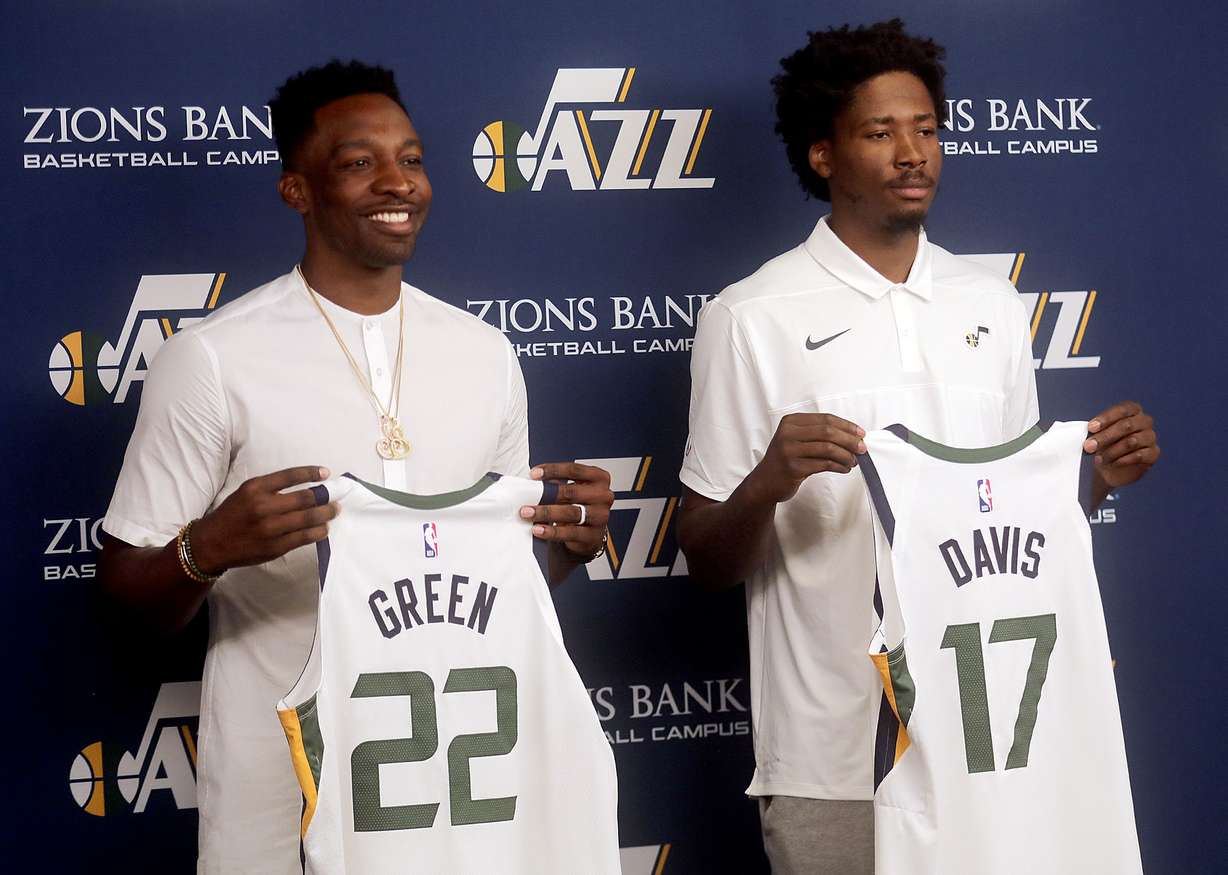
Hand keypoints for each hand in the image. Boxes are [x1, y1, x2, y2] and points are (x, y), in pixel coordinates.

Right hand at [190, 466, 338, 572]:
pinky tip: (323, 528)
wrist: (211, 544)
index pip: (291, 476)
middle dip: (325, 497)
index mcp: (255, 488)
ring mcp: (271, 528)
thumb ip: (271, 487)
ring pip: (309, 519)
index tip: (325, 473)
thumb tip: (305, 485)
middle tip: (335, 497)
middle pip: (306, 499)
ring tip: (334, 511)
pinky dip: (318, 532)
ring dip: (326, 514)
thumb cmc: (232, 515)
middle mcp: (264, 506)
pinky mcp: (275, 547)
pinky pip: (304, 538)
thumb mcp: (246, 492)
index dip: (312, 473)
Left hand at [519, 462, 613, 559]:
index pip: (575, 470)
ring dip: (546, 513)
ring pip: (571, 513)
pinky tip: (539, 530)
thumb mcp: (574, 490)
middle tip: (526, 499)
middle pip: (572, 492)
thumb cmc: (579, 505)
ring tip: (529, 514)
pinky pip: (571, 532)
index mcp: (599, 479)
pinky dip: (552, 532)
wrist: (590, 533)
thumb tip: (532, 485)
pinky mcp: (594, 535)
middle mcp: (603, 496)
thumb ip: (558, 485)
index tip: (533, 474)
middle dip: (546, 495)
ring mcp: (601, 516)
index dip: (553, 470)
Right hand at [745, 413, 865, 504]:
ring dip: (846, 455)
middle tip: (862, 448)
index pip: (825, 419)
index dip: (846, 426)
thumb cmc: (786, 460)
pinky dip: (839, 466)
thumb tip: (852, 436)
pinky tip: (844, 469)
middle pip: (828, 432)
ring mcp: (789, 450)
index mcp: (791, 422)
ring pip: (828, 448)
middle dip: (849, 440)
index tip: (861, 434)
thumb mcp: (797, 440)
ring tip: (853, 461)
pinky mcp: (793, 468)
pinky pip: (824, 464)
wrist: (765, 482)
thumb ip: (818, 434)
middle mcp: (788, 433)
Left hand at [1083, 401, 1159, 488]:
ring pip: (1132, 441)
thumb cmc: (1103, 444)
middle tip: (1088, 447)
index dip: (1106, 418)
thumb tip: (1087, 431)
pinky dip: (1122, 460)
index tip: (1091, 428)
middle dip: (1105, 436)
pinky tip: (1112, 463)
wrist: (1110, 468)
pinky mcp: (1153, 453)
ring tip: (1098, 459)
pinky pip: (1139, 455)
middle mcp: (1144, 421)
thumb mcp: (1097, 434)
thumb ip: (1094, 430)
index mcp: (1132, 410)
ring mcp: (1151, 437)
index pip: (1122, 410)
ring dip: (1112, 451)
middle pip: (1126, 426)